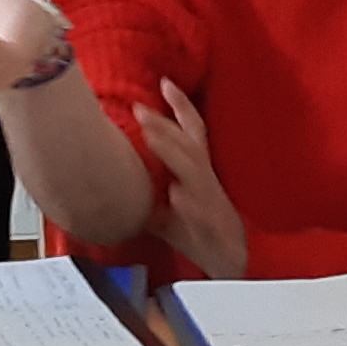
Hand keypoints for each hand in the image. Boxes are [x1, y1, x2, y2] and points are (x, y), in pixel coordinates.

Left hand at [126, 80, 247, 278]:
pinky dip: (186, 203)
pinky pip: (198, 211)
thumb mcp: (168, 210)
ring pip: (192, 170)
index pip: (192, 132)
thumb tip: (116, 185)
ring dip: (170, 151)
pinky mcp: (211, 225)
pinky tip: (174, 196)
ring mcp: (208, 201)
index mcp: (198, 172)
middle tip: (139, 107)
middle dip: (164, 125)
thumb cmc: (198, 233)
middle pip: (188, 143)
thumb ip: (148, 194)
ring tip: (149, 134)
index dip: (181, 106)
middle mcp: (205, 180)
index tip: (165, 82)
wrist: (230, 263)